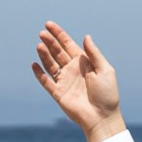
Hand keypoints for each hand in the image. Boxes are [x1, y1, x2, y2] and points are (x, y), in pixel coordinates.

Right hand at [33, 22, 121, 141]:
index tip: (48, 24)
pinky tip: (34, 64)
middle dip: (50, 42)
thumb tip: (86, 36)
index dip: (59, 34)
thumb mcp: (104, 70)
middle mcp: (72, 69)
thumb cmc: (107, 94)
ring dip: (44, 55)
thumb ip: (94, 54)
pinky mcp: (58, 93)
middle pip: (57, 52)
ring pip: (50, 64)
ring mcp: (64, 81)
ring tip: (39, 45)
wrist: (102, 117)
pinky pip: (46, 81)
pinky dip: (39, 73)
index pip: (68, 44)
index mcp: (83, 62)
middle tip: (42, 33)